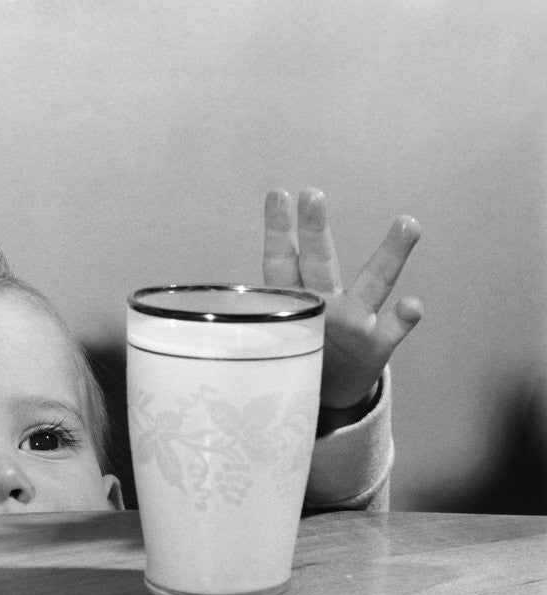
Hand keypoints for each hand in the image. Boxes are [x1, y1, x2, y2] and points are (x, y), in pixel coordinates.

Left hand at [263, 187, 422, 409]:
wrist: (333, 390)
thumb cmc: (299, 351)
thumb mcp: (270, 335)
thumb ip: (247, 321)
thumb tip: (190, 327)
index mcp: (294, 297)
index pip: (282, 259)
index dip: (278, 229)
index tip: (277, 193)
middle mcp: (326, 300)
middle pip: (320, 260)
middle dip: (316, 229)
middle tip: (313, 195)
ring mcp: (355, 321)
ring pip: (373, 283)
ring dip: (390, 254)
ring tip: (407, 222)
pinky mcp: (376, 346)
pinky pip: (393, 330)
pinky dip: (403, 318)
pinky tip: (413, 304)